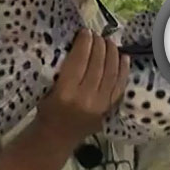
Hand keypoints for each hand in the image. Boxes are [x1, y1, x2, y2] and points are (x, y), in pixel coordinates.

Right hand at [35, 29, 129, 143]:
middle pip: (98, 65)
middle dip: (99, 45)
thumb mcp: (46, 89)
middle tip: (98, 34)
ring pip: (112, 74)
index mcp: (65, 93)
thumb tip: (78, 43)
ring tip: (110, 41)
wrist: (57, 138)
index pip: (79, 62)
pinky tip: (123, 56)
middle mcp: (85, 99)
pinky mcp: (110, 109)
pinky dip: (123, 69)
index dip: (84, 44)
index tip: (85, 32)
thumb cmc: (47, 110)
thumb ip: (62, 70)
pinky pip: (120, 86)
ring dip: (112, 54)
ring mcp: (101, 105)